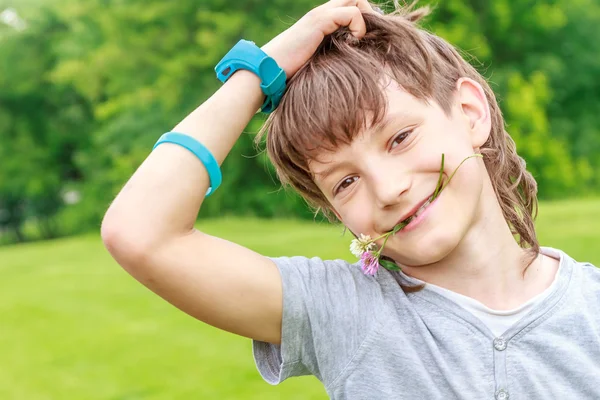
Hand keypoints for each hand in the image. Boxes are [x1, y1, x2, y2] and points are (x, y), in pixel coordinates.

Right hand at [262, 0, 376, 78]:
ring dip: (365, 19)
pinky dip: (358, 27)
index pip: (349, 5)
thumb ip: (329, 54)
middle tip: (367, 37)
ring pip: (356, 0)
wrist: (269, 69)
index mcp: (320, 21)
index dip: (363, 17)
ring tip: (359, 40)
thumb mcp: (315, 61)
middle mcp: (321, 12)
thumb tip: (348, 64)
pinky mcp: (320, 21)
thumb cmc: (289, 72)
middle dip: (369, 14)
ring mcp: (320, 15)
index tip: (365, 38)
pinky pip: (352, 13)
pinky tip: (351, 44)